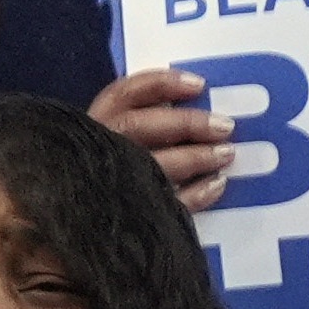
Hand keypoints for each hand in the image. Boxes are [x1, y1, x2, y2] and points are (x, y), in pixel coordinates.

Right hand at [90, 65, 233, 211]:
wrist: (82, 224)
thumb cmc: (107, 171)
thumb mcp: (114, 139)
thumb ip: (144, 122)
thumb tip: (191, 106)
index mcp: (92, 124)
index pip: (124, 94)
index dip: (162, 84)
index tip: (198, 85)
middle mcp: (97, 148)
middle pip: (137, 125)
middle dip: (185, 123)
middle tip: (224, 126)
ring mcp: (110, 181)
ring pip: (151, 162)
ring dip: (195, 157)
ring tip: (225, 154)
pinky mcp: (128, 213)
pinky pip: (166, 202)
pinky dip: (197, 193)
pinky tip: (216, 185)